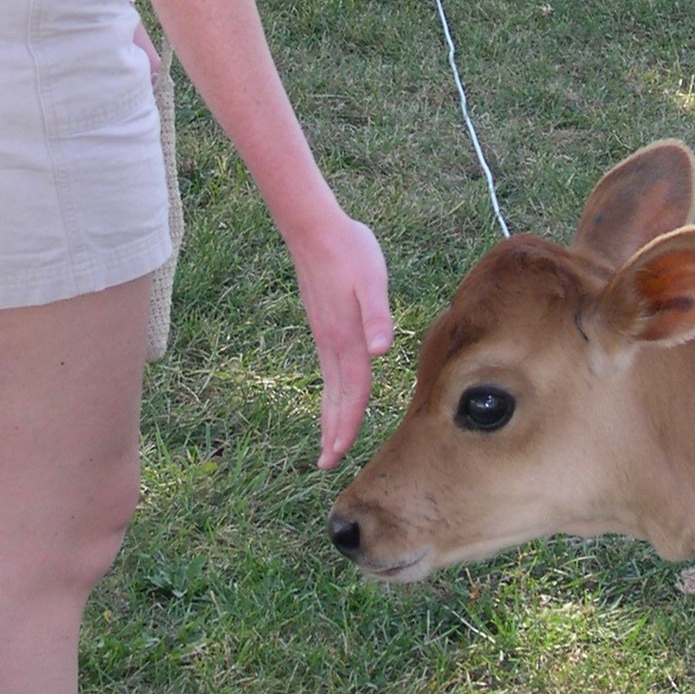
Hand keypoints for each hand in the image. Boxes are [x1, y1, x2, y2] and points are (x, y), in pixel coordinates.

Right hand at [289, 210, 392, 468]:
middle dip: (334, 432)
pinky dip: (330, 392)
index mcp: (346, 338)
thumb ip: (377, 315)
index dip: (348, 425)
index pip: (352, 392)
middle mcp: (332, 342)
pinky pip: (328, 369)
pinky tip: (334, 394)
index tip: (339, 455)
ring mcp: (324, 334)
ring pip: (330, 385)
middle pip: (336, 397)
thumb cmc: (350, 250)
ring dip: (330, 416)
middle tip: (327, 465)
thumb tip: (381, 350)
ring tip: (329, 442)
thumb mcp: (372, 278)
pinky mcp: (322, 324)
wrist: (314, 228)